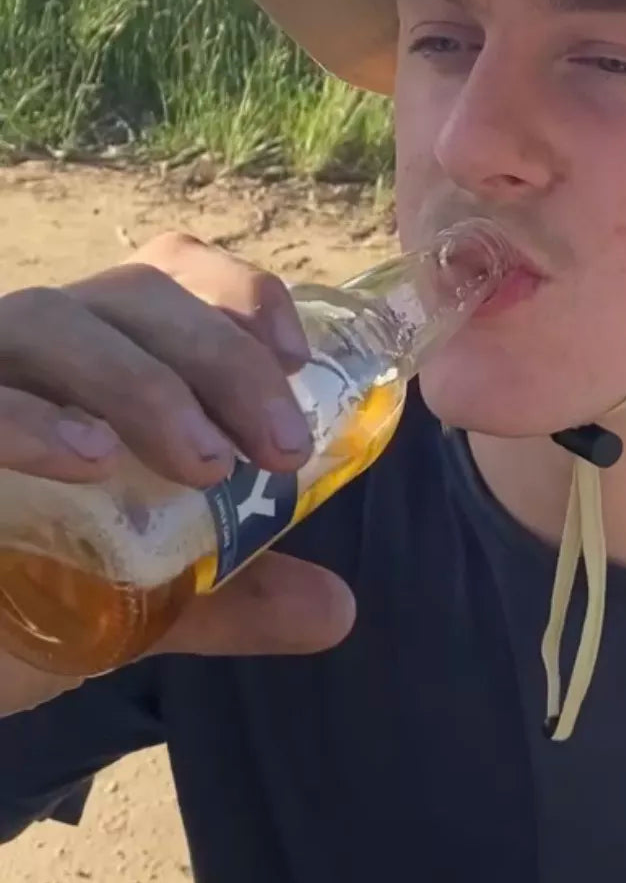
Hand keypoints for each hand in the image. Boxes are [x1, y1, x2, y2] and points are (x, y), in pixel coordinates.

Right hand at [0, 233, 356, 716]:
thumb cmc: (23, 596)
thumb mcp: (144, 601)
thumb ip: (235, 596)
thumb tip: (337, 609)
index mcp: (99, 356)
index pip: (173, 273)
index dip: (240, 294)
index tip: (299, 360)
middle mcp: (36, 348)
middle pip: (135, 294)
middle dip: (223, 358)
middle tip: (280, 449)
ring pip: (51, 319)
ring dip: (142, 384)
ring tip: (203, 464)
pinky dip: (27, 417)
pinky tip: (90, 458)